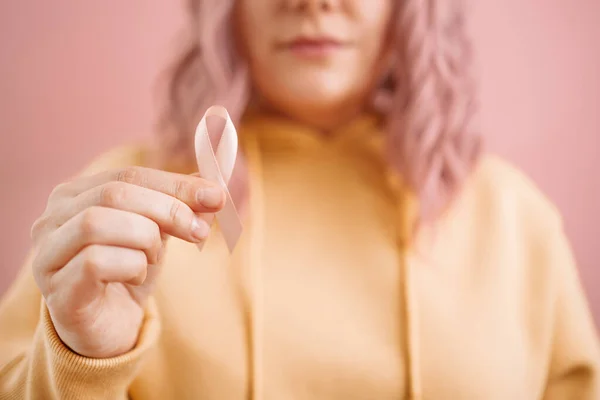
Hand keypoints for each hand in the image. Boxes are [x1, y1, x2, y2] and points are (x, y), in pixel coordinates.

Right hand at [30, 166, 223, 357]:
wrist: (107, 328)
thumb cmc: (126, 273)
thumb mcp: (156, 232)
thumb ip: (178, 206)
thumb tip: (212, 190)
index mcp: (75, 195)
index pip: (129, 175)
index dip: (175, 184)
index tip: (215, 196)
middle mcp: (51, 218)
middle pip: (114, 194)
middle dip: (167, 209)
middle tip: (199, 231)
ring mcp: (47, 254)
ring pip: (98, 222)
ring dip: (144, 239)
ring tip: (154, 258)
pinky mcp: (56, 290)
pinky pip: (95, 262)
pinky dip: (130, 266)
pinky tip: (135, 278)